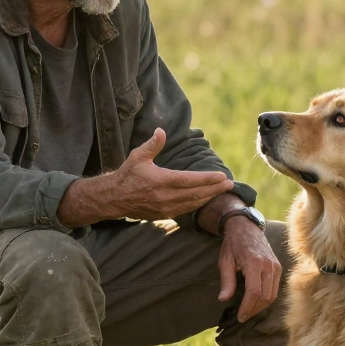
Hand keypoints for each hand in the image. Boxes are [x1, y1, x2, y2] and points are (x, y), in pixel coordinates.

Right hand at [58, 128, 233, 226]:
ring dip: (209, 197)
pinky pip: (186, 210)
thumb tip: (161, 131)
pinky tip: (207, 198)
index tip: (222, 176)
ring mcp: (166, 207)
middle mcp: (165, 197)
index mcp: (161, 181)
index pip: (189, 180)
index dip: (207, 179)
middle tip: (230, 183)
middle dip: (215, 189)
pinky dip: (198, 204)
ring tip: (223, 190)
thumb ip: (152, 145)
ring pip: (193, 203)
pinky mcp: (164, 214)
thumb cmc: (127, 174)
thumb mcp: (138, 156)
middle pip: (196, 194)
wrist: (114, 198)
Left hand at [218, 216, 281, 321]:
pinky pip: (275, 288)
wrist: (246, 227)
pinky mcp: (278, 267)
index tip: (240, 316)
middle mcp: (268, 265)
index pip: (254, 292)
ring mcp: (275, 266)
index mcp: (254, 263)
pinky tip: (256, 302)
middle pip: (265, 296)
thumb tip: (223, 299)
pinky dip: (267, 298)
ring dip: (261, 306)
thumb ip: (226, 281)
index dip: (247, 307)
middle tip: (243, 316)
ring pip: (272, 294)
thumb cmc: (233, 244)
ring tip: (249, 311)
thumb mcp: (225, 261)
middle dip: (254, 310)